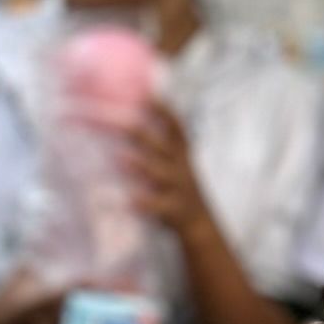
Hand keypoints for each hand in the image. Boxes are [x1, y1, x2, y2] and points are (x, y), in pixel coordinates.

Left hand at [124, 97, 209, 240]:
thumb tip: (128, 126)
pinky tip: (128, 201)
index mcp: (181, 156)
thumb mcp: (176, 167)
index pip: (176, 129)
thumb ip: (158, 148)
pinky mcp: (174, 210)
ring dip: (140, 165)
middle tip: (121, 121)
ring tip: (121, 158)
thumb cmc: (179, 192)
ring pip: (159, 173)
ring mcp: (179, 189)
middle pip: (160, 146)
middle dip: (139, 132)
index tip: (149, 94)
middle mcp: (181, 168)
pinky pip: (157, 206)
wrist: (202, 228)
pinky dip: (144, 203)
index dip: (164, 111)